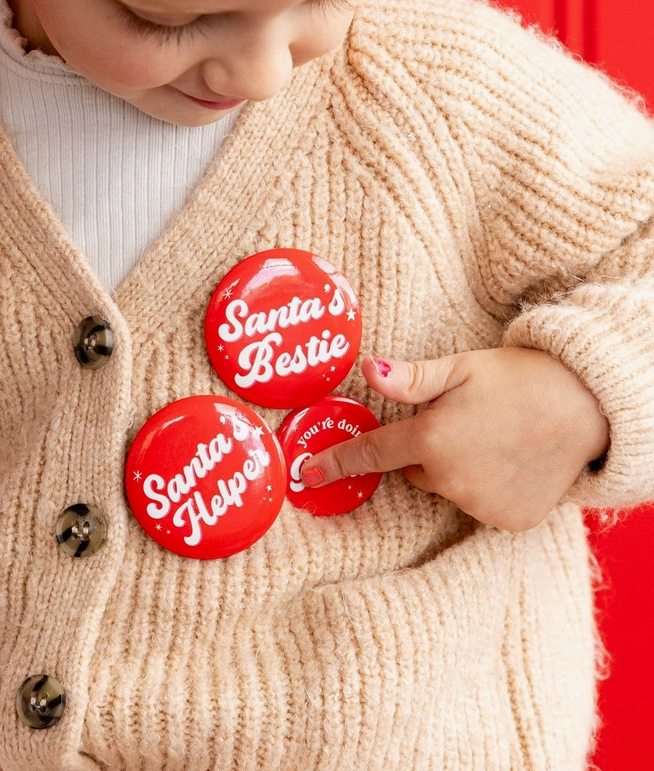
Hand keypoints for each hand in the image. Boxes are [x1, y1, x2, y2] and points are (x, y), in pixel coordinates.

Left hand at [303, 348, 609, 530]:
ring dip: (458, 469)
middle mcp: (451, 481)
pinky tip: (511, 460)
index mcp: (431, 440)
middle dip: (426, 449)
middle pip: (415, 470)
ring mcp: (480, 506)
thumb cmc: (516, 379)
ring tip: (493, 436)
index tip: (307, 474)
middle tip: (462, 420)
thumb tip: (367, 369)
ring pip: (448, 488)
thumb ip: (410, 379)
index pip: (371, 454)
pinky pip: (479, 505)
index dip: (336, 462)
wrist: (584, 406)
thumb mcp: (459, 368)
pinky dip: (487, 487)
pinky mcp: (508, 522)